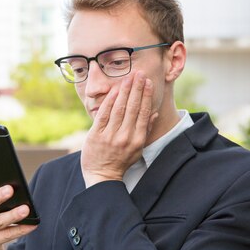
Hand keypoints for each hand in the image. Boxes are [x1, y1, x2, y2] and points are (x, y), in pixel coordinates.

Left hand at [81, 71, 157, 187]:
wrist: (102, 176)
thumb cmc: (121, 161)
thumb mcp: (138, 149)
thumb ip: (145, 130)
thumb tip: (154, 112)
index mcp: (137, 140)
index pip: (143, 113)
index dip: (146, 96)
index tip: (148, 82)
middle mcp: (125, 137)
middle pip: (132, 108)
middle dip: (136, 89)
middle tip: (139, 73)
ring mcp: (110, 136)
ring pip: (119, 109)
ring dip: (124, 91)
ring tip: (128, 78)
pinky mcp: (96, 135)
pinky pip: (103, 115)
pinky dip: (109, 101)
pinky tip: (114, 90)